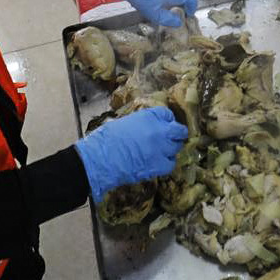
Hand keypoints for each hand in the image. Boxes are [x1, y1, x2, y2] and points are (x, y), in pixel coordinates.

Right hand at [74, 106, 188, 201]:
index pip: (167, 114)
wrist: (100, 158)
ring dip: (171, 149)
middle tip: (173, 139)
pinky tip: (159, 164)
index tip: (164, 125)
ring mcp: (161, 148)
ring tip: (162, 153)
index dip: (166, 121)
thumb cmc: (106, 139)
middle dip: (177, 134)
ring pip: (177, 147)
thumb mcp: (125, 122)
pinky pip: (171, 163)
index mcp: (149, 116)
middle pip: (179, 131)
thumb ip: (141, 124)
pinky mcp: (159, 164)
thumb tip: (147, 130)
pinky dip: (166, 163)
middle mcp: (159, 130)